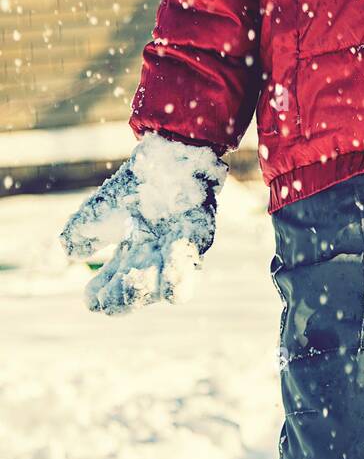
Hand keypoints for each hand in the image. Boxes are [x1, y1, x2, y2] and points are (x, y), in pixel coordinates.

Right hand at [60, 132, 227, 314]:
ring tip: (135, 292)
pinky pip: (190, 255)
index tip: (90, 301)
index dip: (103, 295)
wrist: (171, 156)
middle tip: (108, 302)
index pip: (115, 283)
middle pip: (140, 288)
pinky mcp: (198, 233)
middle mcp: (156, 258)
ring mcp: (179, 248)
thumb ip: (83, 229)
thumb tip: (70, 253)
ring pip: (169, 282)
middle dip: (124, 297)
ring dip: (151, 289)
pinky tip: (168, 280)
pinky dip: (178, 268)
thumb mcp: (102, 208)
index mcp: (133, 256)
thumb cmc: (138, 185)